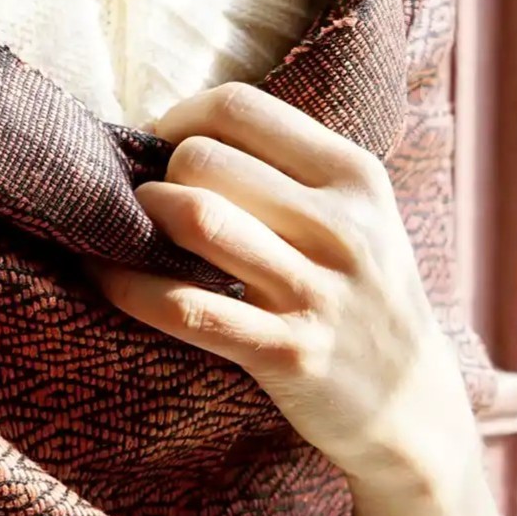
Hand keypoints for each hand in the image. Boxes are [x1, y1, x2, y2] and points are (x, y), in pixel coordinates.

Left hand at [95, 82, 481, 497]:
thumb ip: (290, 175)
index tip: (160, 149)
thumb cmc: (363, 298)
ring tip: (123, 235)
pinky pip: (184, 306)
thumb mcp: (358, 219)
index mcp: (355, 176)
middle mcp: (341, 226)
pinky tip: (104, 276)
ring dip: (137, 221)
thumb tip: (181, 137)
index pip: (239, 108)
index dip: (177, 119)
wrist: (413, 407)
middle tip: (143, 204)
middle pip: (206, 159)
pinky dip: (127, 285)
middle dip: (156, 175)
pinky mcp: (284, 353)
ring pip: (196, 219)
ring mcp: (315, 292)